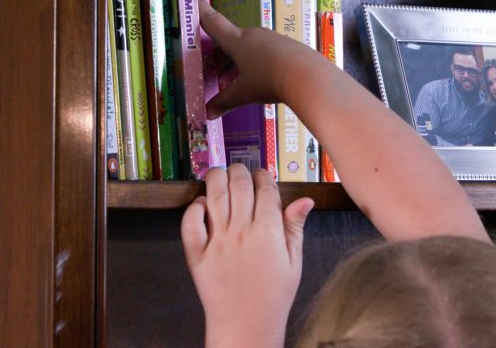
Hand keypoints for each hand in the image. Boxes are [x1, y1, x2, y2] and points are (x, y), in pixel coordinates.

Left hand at [181, 164, 313, 347]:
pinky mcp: (197, 253)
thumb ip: (294, 228)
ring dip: (216, 178)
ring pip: (214, 194)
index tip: (263, 176)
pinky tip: (201, 204)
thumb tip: (305, 200)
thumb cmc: (273, 296)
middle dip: (241, 171)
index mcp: (268, 232)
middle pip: (239, 184)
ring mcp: (217, 240)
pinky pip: (190, 222)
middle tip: (241, 172)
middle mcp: (241, 231)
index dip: (264, 176)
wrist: (246, 325)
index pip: (266, 189)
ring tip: (220, 175)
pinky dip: (193, 207)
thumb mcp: (293, 262)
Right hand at [199, 0, 323, 119]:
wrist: (308, 77)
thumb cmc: (268, 80)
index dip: (201, 10)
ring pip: (250, 49)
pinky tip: (262, 82)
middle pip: (231, 42)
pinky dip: (258, 65)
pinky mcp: (288, 47)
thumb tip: (207, 114)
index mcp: (237, 41)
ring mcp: (272, 39)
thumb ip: (224, 102)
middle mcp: (253, 35)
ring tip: (237, 86)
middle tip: (216, 77)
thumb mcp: (243, 94)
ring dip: (240, 64)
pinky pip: (266, 53)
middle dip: (222, 59)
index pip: (213, 22)